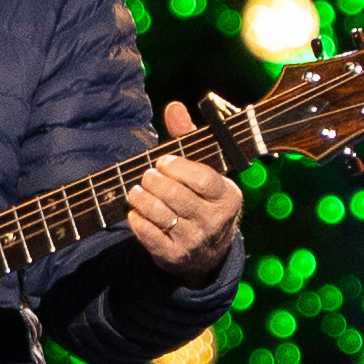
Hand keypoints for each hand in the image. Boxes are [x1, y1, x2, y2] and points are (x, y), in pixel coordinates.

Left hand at [127, 101, 244, 286]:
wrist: (206, 252)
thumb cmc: (200, 198)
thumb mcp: (202, 170)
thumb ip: (187, 138)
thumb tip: (174, 107)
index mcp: (228, 197)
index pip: (202, 178)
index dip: (177, 167)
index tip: (163, 162)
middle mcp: (215, 221)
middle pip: (175, 195)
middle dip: (152, 181)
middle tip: (146, 176)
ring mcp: (195, 241)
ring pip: (159, 214)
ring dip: (139, 198)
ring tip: (136, 191)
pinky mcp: (174, 256)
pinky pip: (147, 234)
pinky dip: (136, 219)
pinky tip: (136, 212)